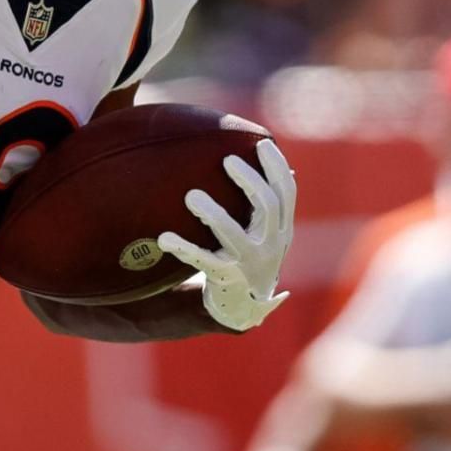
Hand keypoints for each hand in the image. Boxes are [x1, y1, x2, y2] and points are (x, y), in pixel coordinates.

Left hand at [159, 139, 295, 331]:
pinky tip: (164, 237)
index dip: (276, 168)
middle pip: (266, 208)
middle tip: (226, 160)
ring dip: (213, 214)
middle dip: (248, 182)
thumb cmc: (248, 257)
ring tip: (191, 195)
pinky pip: (204, 261)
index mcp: (280, 230)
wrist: (242, 307)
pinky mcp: (226, 279)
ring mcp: (249, 264)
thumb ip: (266, 204)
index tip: (261, 144)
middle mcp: (271, 245)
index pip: (286, 194)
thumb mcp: (264, 232)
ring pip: (234, 235)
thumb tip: (278, 162)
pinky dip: (184, 248)